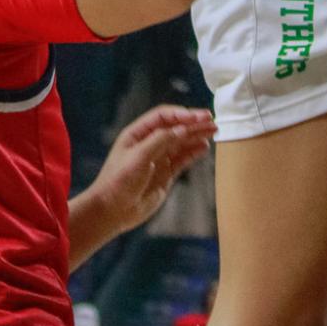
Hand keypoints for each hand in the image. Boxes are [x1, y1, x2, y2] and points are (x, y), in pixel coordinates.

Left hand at [87, 106, 216, 233]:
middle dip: (193, 123)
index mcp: (137, 134)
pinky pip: (182, 159)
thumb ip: (160, 141)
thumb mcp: (138, 157)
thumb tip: (182, 129)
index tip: (197, 116)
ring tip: (213, 131)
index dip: (181, 114)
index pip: (163, 117)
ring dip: (196, 136)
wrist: (112, 211)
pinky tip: (204, 147)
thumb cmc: (118, 181)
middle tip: (212, 120)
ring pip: (181, 143)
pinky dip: (194, 152)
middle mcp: (149, 144)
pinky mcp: (165, 174)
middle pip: (175, 128)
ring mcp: (158, 159)